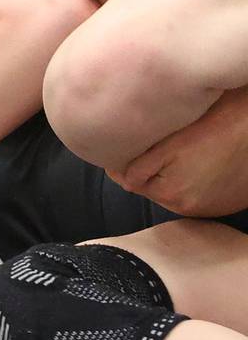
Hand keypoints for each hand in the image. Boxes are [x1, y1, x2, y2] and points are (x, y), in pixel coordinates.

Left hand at [108, 88, 247, 216]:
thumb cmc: (215, 129)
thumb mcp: (171, 144)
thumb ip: (140, 165)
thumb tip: (118, 176)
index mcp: (169, 194)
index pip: (131, 181)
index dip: (125, 163)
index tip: (123, 149)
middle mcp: (187, 208)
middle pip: (152, 189)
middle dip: (147, 171)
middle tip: (151, 148)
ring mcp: (207, 209)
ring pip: (172, 193)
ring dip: (168, 178)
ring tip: (176, 156)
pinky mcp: (222, 206)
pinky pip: (194, 196)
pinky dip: (190, 184)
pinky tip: (196, 166)